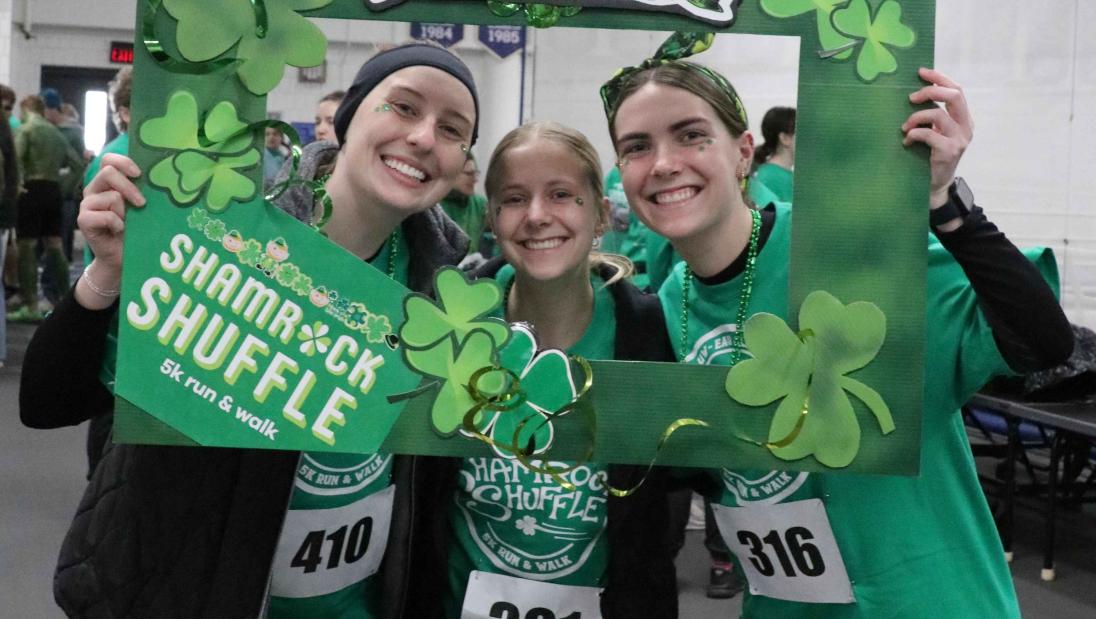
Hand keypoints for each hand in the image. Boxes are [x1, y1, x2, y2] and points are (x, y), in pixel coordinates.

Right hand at [75, 154, 144, 308]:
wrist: (122, 257)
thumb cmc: (135, 230)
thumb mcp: (141, 207)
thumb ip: (142, 191)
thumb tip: (162, 178)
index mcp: (108, 183)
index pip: (108, 160)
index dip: (123, 162)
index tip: (139, 173)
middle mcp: (94, 190)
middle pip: (108, 172)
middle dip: (129, 187)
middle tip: (142, 203)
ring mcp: (87, 204)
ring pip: (110, 196)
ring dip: (124, 212)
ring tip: (127, 223)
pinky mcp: (83, 220)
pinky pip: (103, 215)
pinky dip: (115, 224)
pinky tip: (118, 231)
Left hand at [902, 68, 972, 207]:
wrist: (936, 184)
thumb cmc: (931, 155)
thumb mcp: (936, 131)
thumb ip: (932, 115)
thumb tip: (913, 93)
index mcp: (964, 118)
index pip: (956, 90)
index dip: (940, 78)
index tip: (921, 72)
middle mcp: (966, 126)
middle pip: (954, 96)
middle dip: (930, 91)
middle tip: (911, 98)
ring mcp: (960, 139)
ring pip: (939, 115)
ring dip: (917, 117)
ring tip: (905, 127)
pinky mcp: (949, 151)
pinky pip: (930, 135)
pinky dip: (914, 134)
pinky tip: (907, 141)